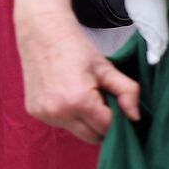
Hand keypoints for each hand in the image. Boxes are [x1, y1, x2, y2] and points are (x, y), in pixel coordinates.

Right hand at [15, 3, 140, 142]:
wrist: (42, 32)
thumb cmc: (75, 47)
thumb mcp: (106, 68)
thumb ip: (127, 92)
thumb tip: (135, 117)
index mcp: (78, 101)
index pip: (107, 127)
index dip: (116, 118)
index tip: (115, 104)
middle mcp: (58, 113)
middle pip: (92, 137)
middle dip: (100, 123)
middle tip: (100, 99)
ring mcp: (44, 114)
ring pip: (77, 132)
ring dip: (84, 121)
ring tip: (82, 95)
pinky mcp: (34, 112)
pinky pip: (60, 124)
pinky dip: (68, 116)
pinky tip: (66, 95)